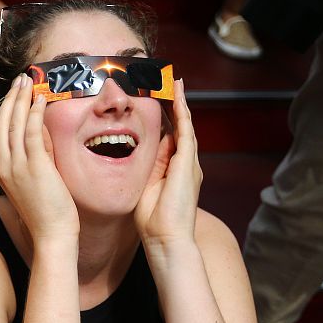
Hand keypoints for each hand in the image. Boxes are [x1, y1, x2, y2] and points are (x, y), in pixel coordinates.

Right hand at [0, 73, 78, 240]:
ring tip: (28, 82)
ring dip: (21, 99)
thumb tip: (44, 136)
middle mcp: (5, 166)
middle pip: (3, 123)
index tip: (16, 95)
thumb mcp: (38, 182)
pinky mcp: (34, 167)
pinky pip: (32, 133)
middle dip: (11, 99)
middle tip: (20, 80)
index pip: (1, 134)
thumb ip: (39, 158)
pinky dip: (34, 114)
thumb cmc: (49, 215)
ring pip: (15, 124)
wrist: (51, 235)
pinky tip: (39, 100)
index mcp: (3, 171)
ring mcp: (17, 167)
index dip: (7, 111)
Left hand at [134, 80, 201, 248]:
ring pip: (186, 126)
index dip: (165, 121)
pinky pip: (186, 131)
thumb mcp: (144, 190)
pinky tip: (178, 97)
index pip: (170, 139)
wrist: (167, 238)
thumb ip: (144, 172)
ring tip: (175, 84)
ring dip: (181, 104)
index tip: (156, 104)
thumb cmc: (152, 222)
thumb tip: (132, 157)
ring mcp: (189, 163)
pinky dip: (182, 113)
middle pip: (181, 128)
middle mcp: (185, 164)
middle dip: (176, 107)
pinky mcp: (188, 164)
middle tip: (169, 84)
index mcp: (173, 170)